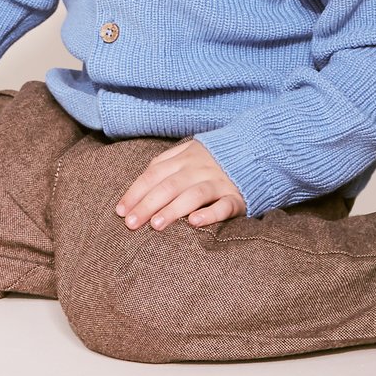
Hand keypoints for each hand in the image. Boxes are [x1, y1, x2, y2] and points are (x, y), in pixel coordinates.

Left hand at [115, 138, 246, 230]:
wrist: (255, 150)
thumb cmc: (212, 159)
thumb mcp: (188, 153)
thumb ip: (165, 165)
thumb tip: (138, 186)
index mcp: (184, 157)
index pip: (154, 174)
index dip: (136, 192)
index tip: (121, 211)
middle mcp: (199, 168)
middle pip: (169, 185)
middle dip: (147, 205)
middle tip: (131, 224)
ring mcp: (218, 181)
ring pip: (193, 194)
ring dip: (173, 209)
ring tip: (156, 226)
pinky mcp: (237, 196)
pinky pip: (224, 205)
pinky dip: (209, 214)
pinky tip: (195, 223)